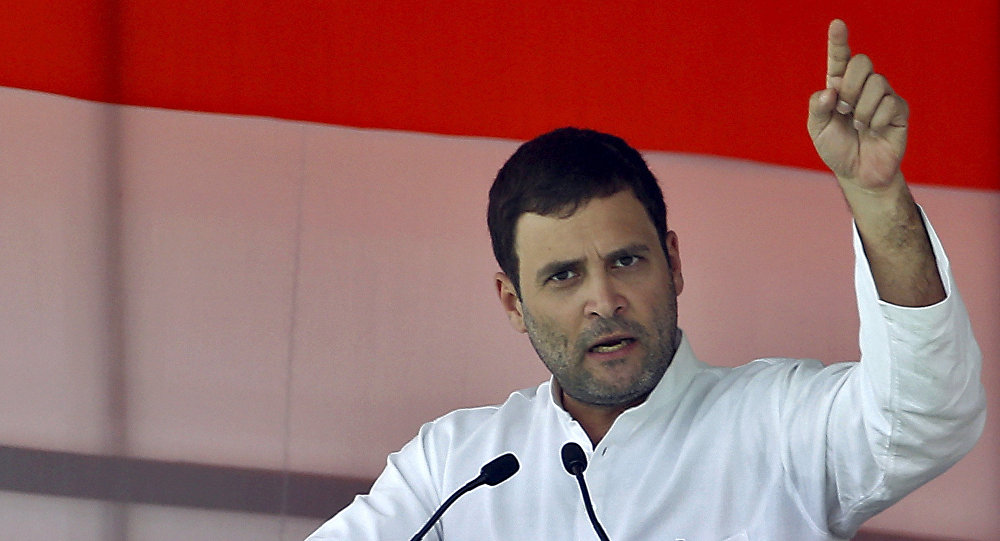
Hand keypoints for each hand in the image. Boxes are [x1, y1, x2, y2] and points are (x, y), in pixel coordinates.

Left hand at [807, 20, 907, 192]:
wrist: (858, 173)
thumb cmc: (837, 149)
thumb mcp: (818, 130)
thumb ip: (817, 108)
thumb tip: (830, 90)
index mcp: (839, 87)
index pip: (840, 59)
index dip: (838, 41)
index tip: (836, 24)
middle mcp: (862, 87)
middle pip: (862, 62)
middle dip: (850, 85)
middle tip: (844, 109)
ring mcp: (883, 96)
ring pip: (877, 82)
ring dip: (862, 109)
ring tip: (859, 126)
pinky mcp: (899, 110)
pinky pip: (890, 103)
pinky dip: (876, 121)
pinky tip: (874, 131)